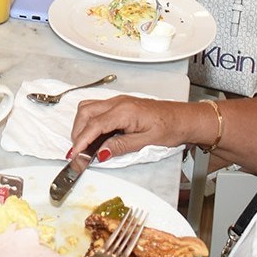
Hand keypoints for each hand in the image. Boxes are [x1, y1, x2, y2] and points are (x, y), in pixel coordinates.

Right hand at [67, 94, 197, 163]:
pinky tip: (95, 136)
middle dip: (77, 132)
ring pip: (88, 108)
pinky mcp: (120, 104)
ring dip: (82, 125)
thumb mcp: (146, 142)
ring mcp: (118, 101)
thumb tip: (100, 153)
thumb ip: (120, 146)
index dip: (81, 140)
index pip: (94, 125)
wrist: (183, 118)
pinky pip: (97, 109)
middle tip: (78, 152)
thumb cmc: (170, 128)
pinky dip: (90, 122)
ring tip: (84, 145)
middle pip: (85, 112)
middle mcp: (118, 102)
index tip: (74, 155)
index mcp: (124, 111)